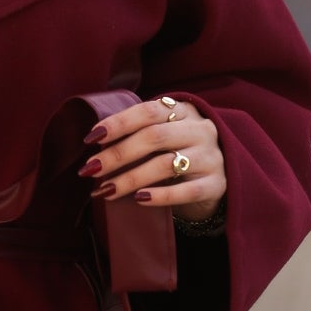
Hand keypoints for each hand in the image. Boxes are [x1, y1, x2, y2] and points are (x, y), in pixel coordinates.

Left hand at [79, 98, 226, 220]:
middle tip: (91, 169)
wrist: (219, 177)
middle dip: (118, 154)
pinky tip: (139, 199)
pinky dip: (161, 196)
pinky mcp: (217, 184)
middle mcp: (200, 130)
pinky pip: (187, 191)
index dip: (118, 123)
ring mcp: (211, 157)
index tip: (91, 138)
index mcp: (184, 111)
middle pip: (154, 137)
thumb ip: (139, 132)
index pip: (148, 111)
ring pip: (167, 164)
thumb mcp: (165, 134)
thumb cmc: (179, 152)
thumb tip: (95, 145)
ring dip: (131, 178)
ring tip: (106, 190)